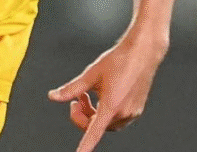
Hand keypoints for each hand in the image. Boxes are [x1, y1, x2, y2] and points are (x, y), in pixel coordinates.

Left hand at [48, 32, 168, 151]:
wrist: (142, 52)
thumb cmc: (119, 61)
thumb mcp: (90, 74)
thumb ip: (71, 89)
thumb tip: (54, 96)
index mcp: (111, 106)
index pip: (94, 133)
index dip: (85, 146)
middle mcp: (124, 113)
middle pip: (97, 126)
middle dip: (83, 115)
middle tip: (77, 99)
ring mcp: (132, 111)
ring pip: (107, 122)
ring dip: (94, 113)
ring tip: (87, 94)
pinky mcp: (137, 108)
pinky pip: (118, 117)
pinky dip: (105, 110)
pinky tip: (102, 94)